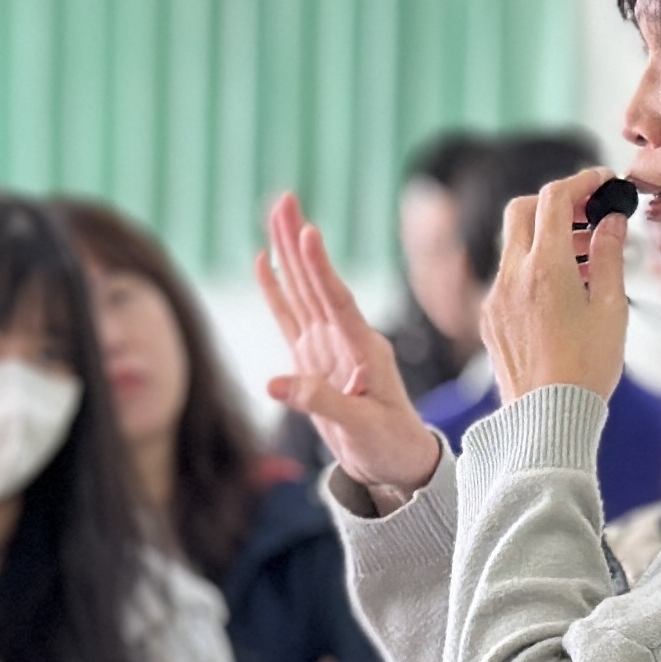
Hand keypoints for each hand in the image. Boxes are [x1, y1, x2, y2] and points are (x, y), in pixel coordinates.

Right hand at [254, 195, 440, 497]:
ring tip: (273, 214)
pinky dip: (276, 290)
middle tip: (283, 200)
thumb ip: (321, 402)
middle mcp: (345, 339)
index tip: (308, 232)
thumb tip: (274, 383)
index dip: (320, 268)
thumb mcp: (361, 427)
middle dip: (297, 240)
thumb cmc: (389, 444)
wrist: (396, 461)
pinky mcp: (312, 358)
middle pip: (315, 281)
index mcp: (363, 350)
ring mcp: (328, 346)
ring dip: (287, 252)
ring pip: (302, 290)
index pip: (337, 300)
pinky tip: (264, 262)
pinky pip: (290, 317)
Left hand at [478, 171, 632, 406]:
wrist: (548, 417)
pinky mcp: (490, 317)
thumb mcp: (612, 308)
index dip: (580, 181)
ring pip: (513, 243)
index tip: (601, 182)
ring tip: (586, 255)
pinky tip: (563, 287)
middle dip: (556, 202)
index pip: (554, 198)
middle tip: (589, 214)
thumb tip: (610, 221)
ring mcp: (495, 297)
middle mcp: (511, 277)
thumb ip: (610, 256)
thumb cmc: (587, 368)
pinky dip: (533, 265)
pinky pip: (508, 275)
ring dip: (546, 236)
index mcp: (545, 268)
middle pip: (522, 210)